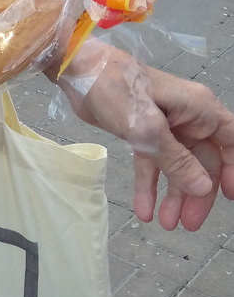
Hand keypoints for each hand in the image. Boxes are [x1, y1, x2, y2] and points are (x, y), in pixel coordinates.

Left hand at [58, 42, 233, 230]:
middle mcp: (186, 118)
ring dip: (173, 195)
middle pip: (202, 162)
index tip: (229, 197)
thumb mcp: (148, 129)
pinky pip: (151, 163)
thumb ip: (176, 160)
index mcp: (199, 109)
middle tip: (189, 224)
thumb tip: (204, 188)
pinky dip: (148, 185)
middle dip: (196, 193)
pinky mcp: (140, 132)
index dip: (233, 169)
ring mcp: (163, 126)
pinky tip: (143, 209)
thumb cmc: (116, 89)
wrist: (77, 72)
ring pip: (176, 166)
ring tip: (167, 224)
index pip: (230, 142)